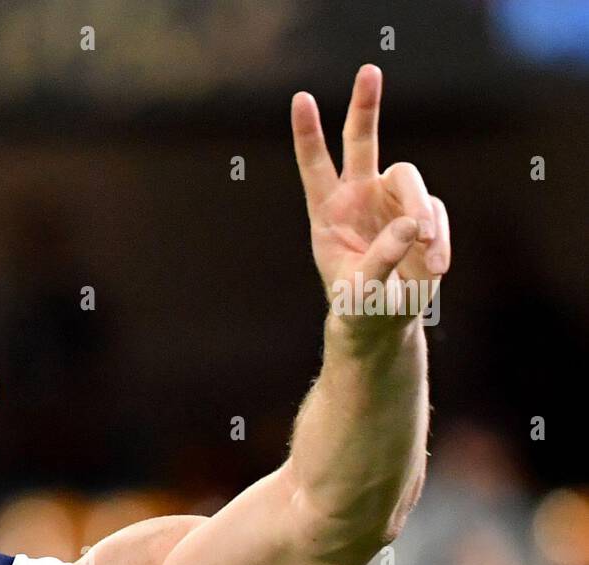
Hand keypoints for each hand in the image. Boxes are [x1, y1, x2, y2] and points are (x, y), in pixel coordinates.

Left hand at [292, 64, 450, 322]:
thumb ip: (381, 257)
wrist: (384, 319)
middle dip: (365, 106)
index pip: (315, 166)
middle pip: (362, 141)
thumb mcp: (361, 289)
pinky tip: (434, 267)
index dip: (308, 133)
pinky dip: (438, 241)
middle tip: (368, 70)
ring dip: (421, 213)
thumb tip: (411, 225)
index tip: (302, 98)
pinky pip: (436, 215)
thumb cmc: (359, 303)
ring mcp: (392, 201)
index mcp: (329, 211)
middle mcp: (359, 196)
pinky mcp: (423, 214)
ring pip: (411, 181)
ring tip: (425, 254)